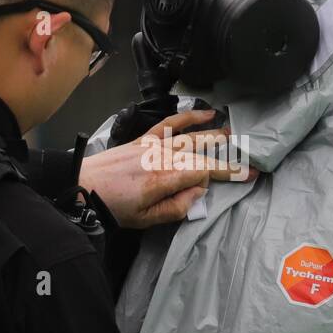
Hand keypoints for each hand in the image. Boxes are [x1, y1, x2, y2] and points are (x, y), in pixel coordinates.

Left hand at [80, 109, 256, 228]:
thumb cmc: (113, 207)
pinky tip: (205, 113)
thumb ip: (177, 208)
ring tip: (234, 134)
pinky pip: (171, 123)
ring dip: (215, 134)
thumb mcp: (146, 220)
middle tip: (250, 156)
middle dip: (228, 155)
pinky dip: (189, 116)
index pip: (205, 171)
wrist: (82, 187)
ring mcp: (154, 145)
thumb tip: (199, 192)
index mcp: (165, 178)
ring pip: (191, 137)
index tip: (247, 176)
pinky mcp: (145, 138)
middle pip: (203, 152)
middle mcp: (163, 157)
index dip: (228, 173)